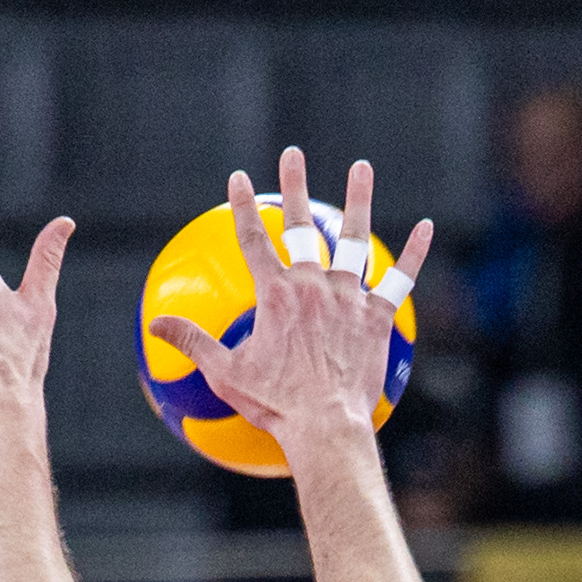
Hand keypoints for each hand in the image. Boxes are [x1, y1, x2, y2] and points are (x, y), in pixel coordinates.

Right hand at [146, 150, 435, 460]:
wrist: (325, 427)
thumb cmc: (275, 404)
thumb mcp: (225, 373)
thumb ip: (192, 340)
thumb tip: (154, 324)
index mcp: (274, 294)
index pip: (253, 239)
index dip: (243, 206)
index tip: (238, 179)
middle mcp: (312, 285)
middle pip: (303, 226)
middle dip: (295, 186)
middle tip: (293, 154)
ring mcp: (348, 298)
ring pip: (354, 240)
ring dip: (357, 201)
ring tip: (360, 167)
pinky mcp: (376, 317)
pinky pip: (398, 280)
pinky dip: (413, 253)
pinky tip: (426, 228)